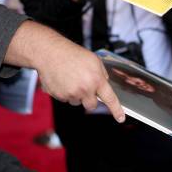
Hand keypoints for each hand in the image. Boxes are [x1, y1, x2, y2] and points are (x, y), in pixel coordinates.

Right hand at [5, 21, 125, 121]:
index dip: (116, 110)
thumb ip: (102, 74)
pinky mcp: (59, 96)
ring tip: (71, 78)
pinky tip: (62, 80)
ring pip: (77, 102)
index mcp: (96, 79)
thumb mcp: (94, 60)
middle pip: (91, 105)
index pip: (110, 99)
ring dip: (76, 95)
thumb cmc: (72, 54)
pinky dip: (65, 92)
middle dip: (90, 99)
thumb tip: (104, 85)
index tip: (121, 118)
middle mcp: (84, 89)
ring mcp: (70, 94)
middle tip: (85, 86)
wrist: (50, 52)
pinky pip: (65, 99)